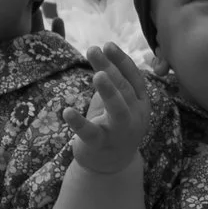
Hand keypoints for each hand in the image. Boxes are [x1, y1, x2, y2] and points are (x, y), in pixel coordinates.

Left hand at [66, 43, 149, 175]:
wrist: (110, 164)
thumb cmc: (112, 125)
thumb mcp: (116, 101)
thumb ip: (113, 81)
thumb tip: (102, 52)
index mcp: (141, 103)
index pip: (134, 78)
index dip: (121, 61)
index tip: (107, 44)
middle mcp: (136, 117)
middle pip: (125, 89)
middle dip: (110, 68)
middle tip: (93, 50)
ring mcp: (120, 132)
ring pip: (118, 110)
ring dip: (109, 92)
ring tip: (97, 75)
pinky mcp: (101, 145)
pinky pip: (91, 133)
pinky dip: (79, 122)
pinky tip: (66, 111)